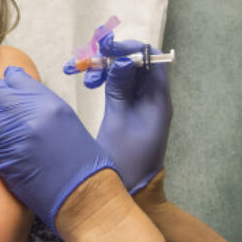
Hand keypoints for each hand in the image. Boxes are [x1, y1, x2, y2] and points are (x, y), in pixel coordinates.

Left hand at [0, 66, 115, 229]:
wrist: (80, 194)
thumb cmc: (82, 160)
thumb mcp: (66, 119)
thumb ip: (42, 103)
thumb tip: (22, 93)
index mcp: (46, 102)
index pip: (15, 77)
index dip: (11, 81)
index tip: (11, 85)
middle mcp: (25, 115)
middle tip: (2, 103)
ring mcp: (8, 136)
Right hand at [87, 34, 172, 193]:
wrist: (132, 193)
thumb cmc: (126, 163)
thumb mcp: (118, 123)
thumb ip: (119, 90)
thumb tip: (121, 60)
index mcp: (158, 100)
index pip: (152, 59)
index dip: (131, 48)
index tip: (106, 48)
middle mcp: (153, 98)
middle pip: (137, 63)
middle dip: (112, 56)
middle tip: (88, 60)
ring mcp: (141, 104)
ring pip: (125, 72)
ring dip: (104, 68)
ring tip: (83, 77)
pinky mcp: (129, 110)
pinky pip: (119, 86)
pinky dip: (104, 80)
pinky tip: (87, 84)